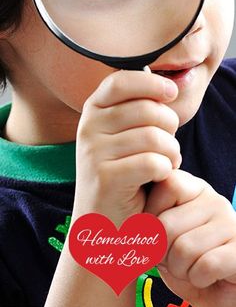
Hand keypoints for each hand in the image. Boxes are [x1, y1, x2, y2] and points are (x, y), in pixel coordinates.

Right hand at [73, 69, 179, 225]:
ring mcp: (93, 153)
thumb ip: (138, 108)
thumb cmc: (124, 173)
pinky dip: (166, 169)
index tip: (171, 93)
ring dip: (172, 151)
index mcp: (93, 110)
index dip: (151, 82)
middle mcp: (88, 127)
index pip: (121, 80)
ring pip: (154, 137)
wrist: (102, 226)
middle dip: (170, 126)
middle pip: (146, 109)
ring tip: (169, 161)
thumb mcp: (123, 134)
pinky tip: (162, 176)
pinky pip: (153, 162)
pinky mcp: (105, 179)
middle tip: (170, 144)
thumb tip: (167, 86)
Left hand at [145, 169, 235, 306]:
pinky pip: (206, 265)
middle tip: (173, 259)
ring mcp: (230, 223)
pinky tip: (205, 276)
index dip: (151, 217)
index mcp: (194, 187)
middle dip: (162, 253)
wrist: (213, 288)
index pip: (166, 185)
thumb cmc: (183, 258)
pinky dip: (198, 279)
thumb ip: (150, 217)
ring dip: (180, 269)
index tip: (157, 234)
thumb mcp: (161, 233)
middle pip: (166, 224)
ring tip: (189, 268)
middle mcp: (215, 200)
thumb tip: (135, 221)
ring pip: (184, 248)